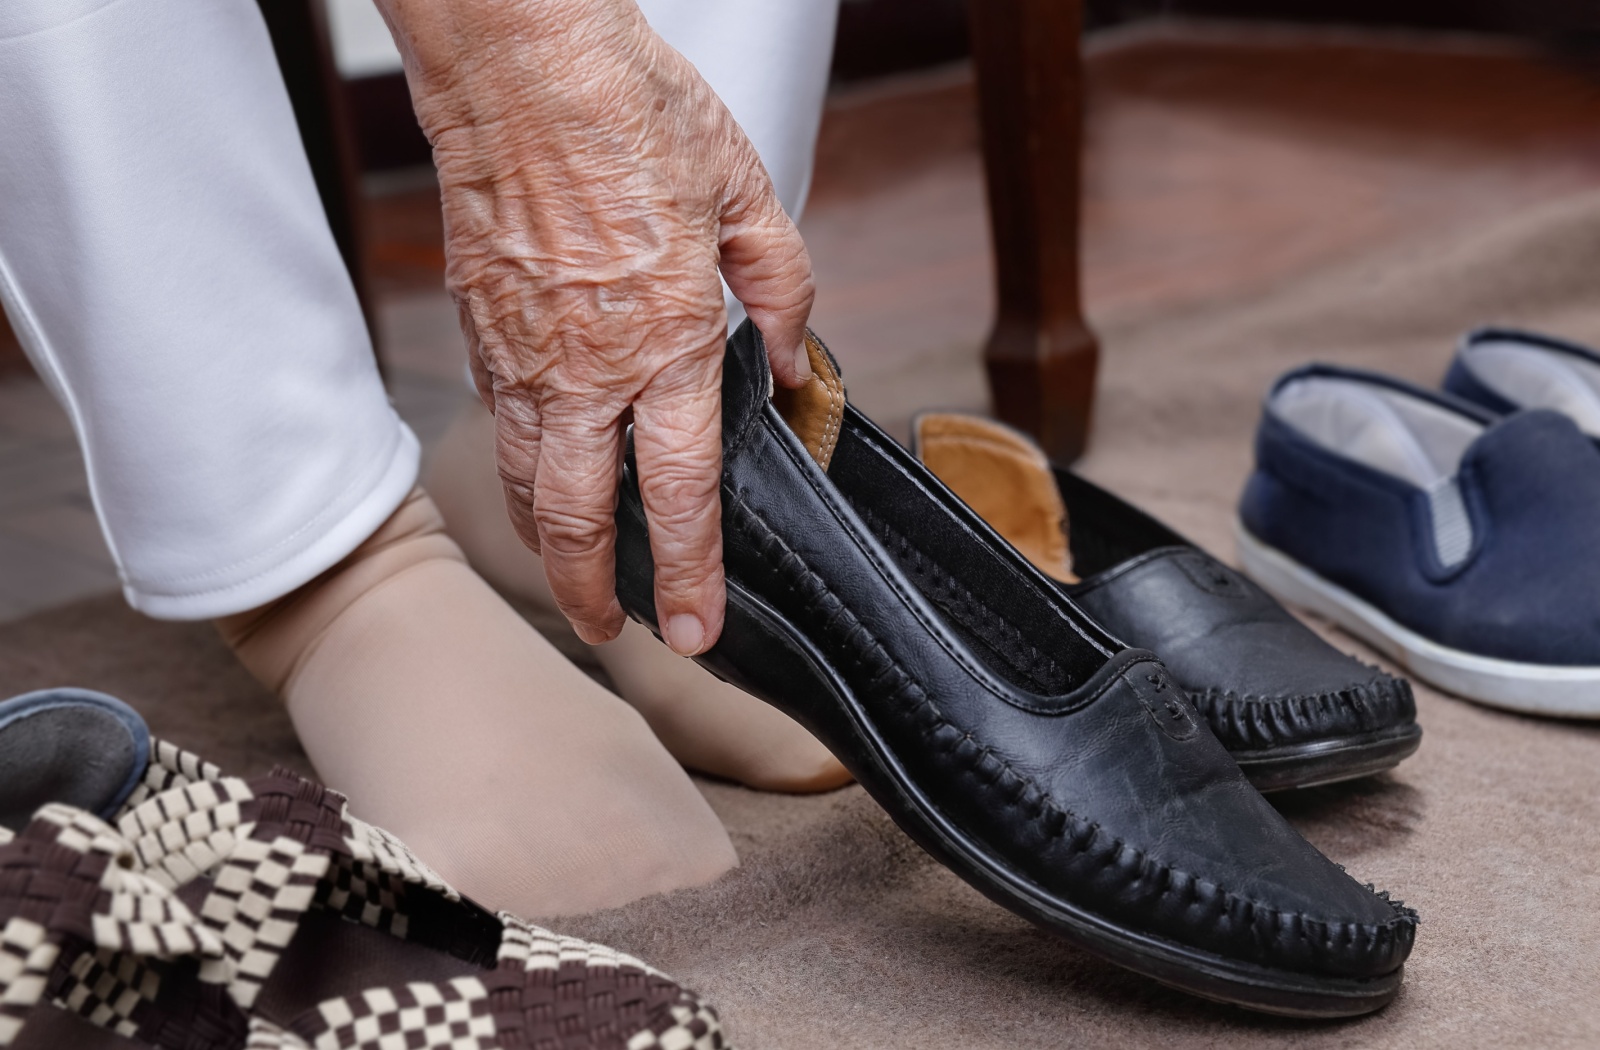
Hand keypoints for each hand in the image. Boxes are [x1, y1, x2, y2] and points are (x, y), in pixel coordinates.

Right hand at [374, 0, 814, 651]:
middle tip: (613, 628)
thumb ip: (782, 290)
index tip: (693, 630)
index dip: (687, 574)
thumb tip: (792, 360)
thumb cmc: (632, 113)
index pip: (678, 492)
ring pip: (524, 482)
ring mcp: (520, 354)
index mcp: (665, 341)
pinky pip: (498, 422)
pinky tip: (540, 474)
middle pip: (577, 518)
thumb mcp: (748, 195)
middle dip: (592, 592)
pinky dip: (519, 467)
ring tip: (573, 576)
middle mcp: (585, 368)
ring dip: (547, 544)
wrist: (520, 62)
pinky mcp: (477, 328)